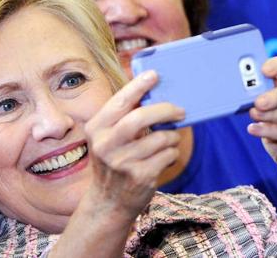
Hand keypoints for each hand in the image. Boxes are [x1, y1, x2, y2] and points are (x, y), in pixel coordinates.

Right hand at [84, 71, 183, 219]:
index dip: (138, 86)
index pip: (119, 102)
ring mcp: (123, 163)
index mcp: (96, 128)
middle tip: (180, 111)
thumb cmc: (113, 160)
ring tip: (170, 138)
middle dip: (165, 110)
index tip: (154, 75)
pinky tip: (166, 156)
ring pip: (160, 138)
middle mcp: (106, 145)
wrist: (108, 201)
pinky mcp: (141, 177)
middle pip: (140, 118)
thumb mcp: (107, 137)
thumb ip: (122, 117)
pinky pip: (168, 155)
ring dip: (172, 136)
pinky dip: (172, 153)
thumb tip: (152, 91)